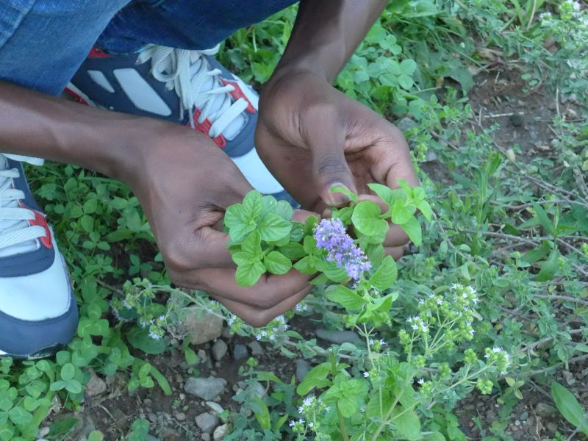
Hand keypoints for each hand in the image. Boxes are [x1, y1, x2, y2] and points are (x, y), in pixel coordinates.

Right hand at [121, 122, 313, 325]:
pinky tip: (287, 261)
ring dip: (283, 293)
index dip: (297, 261)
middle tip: (321, 262)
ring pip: (250, 308)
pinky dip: (268, 284)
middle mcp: (189, 275)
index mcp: (191, 252)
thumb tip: (309, 228)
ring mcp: (193, 278)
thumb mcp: (228, 180)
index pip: (257, 271)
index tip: (321, 244)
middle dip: (296, 287)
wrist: (144, 157)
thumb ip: (268, 213)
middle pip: (256, 304)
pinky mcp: (201, 272)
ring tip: (308, 265)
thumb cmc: (180, 159)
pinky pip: (240, 292)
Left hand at [256, 70, 418, 258]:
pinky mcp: (326, 204)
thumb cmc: (305, 99)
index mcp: (388, 155)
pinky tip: (301, 230)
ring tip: (319, 235)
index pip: (408, 201)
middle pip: (394, 226)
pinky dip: (322, 239)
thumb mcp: (320, 121)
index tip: (356, 216)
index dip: (391, 218)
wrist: (278, 101)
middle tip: (338, 236)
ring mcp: (351, 195)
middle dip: (371, 239)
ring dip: (346, 244)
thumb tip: (339, 201)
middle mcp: (375, 179)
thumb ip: (330, 161)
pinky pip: (334, 232)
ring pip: (366, 235)